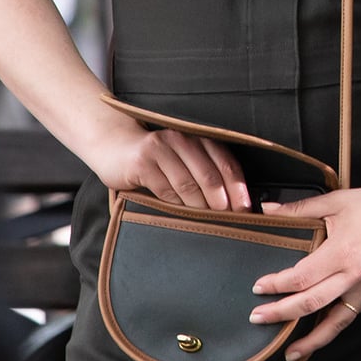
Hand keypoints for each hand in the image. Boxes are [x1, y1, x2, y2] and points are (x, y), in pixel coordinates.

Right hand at [81, 119, 248, 211]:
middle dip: (223, 201)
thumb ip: (203, 172)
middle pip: (210, 174)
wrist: (114, 146)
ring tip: (209, 223)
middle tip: (230, 220)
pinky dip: (177, 206)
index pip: (226, 162)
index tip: (246, 209)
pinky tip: (182, 216)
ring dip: (201, 207)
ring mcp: (162, 149)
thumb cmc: (154, 158)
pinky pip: (165, 190)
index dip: (238, 187)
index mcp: (198, 138)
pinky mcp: (143, 163)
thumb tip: (233, 203)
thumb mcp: (182, 159)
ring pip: (188, 184)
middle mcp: (183, 139)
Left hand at [248, 178, 360, 359]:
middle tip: (256, 318)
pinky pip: (348, 317)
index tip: (258, 287)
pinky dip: (331, 329)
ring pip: (333, 323)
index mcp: (345, 253)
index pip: (302, 277)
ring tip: (287, 352)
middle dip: (280, 314)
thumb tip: (267, 210)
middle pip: (311, 304)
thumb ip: (301, 208)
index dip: (276, 284)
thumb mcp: (339, 200)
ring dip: (309, 340)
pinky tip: (317, 335)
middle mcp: (356, 277)